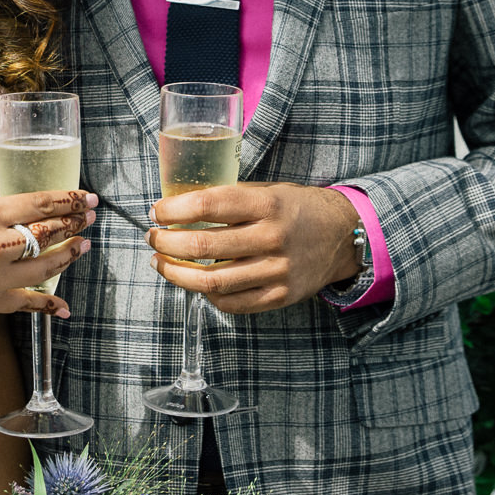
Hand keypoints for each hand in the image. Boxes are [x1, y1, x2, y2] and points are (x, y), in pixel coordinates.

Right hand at [0, 190, 95, 330]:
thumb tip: (1, 218)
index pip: (38, 204)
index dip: (67, 200)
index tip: (85, 198)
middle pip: (47, 232)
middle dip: (72, 223)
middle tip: (88, 218)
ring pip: (46, 266)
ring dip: (67, 255)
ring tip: (83, 247)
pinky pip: (28, 303)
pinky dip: (49, 305)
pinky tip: (65, 307)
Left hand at [146, 183, 360, 313]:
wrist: (342, 235)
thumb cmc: (296, 208)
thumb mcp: (267, 191)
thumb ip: (230, 199)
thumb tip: (178, 207)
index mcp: (266, 204)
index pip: (207, 205)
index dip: (174, 209)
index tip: (156, 211)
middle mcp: (272, 238)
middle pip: (203, 245)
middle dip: (167, 241)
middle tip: (152, 237)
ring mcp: (277, 271)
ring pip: (212, 281)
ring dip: (177, 273)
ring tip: (161, 263)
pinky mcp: (281, 296)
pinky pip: (233, 303)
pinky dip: (207, 295)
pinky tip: (196, 283)